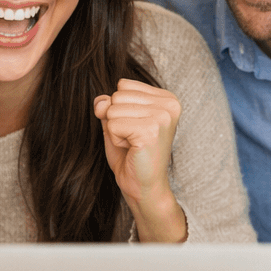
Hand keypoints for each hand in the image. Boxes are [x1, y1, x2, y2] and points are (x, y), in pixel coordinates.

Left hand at [94, 78, 184, 240]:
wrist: (144, 186)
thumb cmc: (132, 154)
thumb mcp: (116, 122)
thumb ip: (107, 105)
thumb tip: (100, 101)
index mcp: (167, 98)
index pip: (123, 85)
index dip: (120, 108)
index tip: (136, 128)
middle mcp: (169, 104)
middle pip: (117, 95)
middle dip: (117, 120)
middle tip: (134, 139)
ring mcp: (162, 116)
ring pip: (112, 109)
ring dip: (116, 131)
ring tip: (133, 144)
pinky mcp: (151, 130)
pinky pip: (113, 124)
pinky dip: (116, 140)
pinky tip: (132, 149)